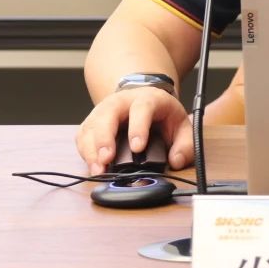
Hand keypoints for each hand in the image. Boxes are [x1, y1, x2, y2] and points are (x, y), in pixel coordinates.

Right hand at [75, 87, 192, 175]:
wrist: (143, 98)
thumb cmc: (161, 113)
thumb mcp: (181, 124)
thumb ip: (185, 144)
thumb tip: (176, 161)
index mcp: (146, 99)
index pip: (141, 109)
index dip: (138, 127)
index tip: (137, 148)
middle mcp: (121, 102)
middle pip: (107, 115)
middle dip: (105, 138)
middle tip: (106, 159)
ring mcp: (103, 111)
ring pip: (91, 126)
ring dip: (91, 149)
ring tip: (97, 169)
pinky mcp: (92, 123)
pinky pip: (83, 136)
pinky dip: (84, 151)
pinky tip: (91, 165)